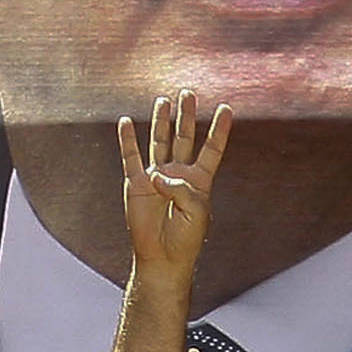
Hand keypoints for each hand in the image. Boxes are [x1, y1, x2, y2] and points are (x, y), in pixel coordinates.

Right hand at [119, 90, 231, 283]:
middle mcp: (177, 174)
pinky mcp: (135, 184)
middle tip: (188, 93)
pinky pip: (130, 158)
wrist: (162, 258)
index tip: (227, 108)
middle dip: (186, 116)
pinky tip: (124, 122)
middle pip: (183, 138)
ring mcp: (156, 177)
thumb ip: (181, 189)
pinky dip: (126, 140)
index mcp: (198, 181)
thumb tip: (156, 174)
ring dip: (161, 121)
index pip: (211, 149)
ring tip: (163, 101)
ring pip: (159, 142)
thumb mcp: (195, 212)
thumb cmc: (185, 238)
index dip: (219, 130)